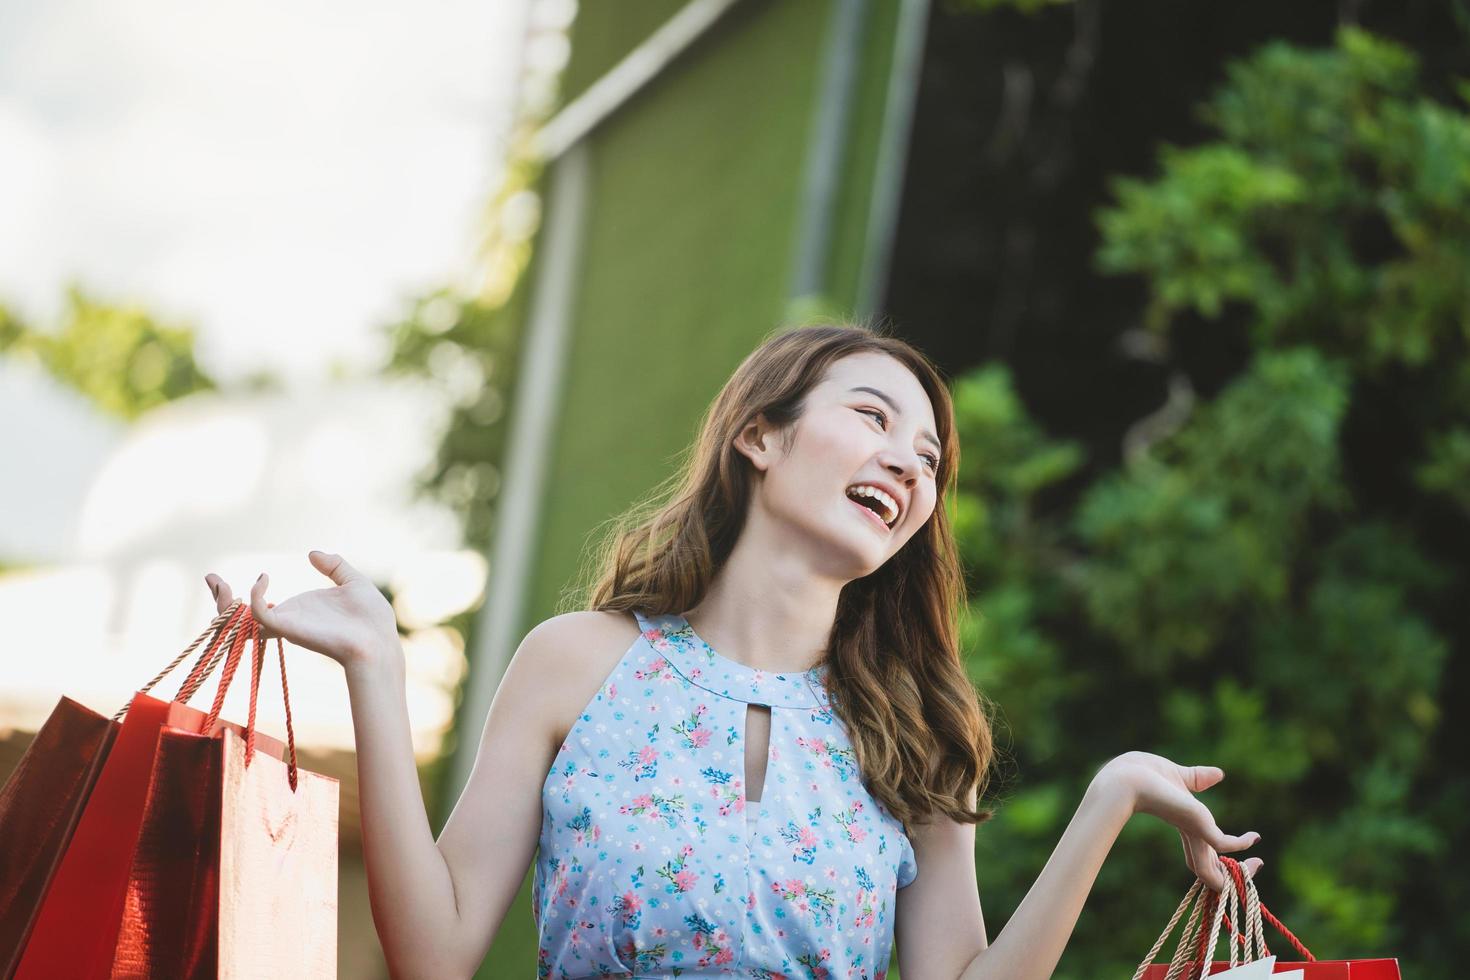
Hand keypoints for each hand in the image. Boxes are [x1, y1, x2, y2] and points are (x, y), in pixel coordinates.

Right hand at [204, 551, 398, 669]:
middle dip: (220, 600)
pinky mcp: (288, 627)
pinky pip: (260, 614)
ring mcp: (286, 624)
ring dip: (223, 602)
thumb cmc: (371, 618)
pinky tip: (262, 579)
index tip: (219, 578)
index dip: (239, 597)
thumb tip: (312, 553)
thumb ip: (333, 566)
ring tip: (216, 581)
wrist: (378, 638)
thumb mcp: (352, 582)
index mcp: (298, 609)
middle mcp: (287, 619)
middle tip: (211, 578)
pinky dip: (254, 596)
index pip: (258, 606)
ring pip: (240, 620)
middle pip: (240, 617)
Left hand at [1100, 751, 1262, 892]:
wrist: (1124, 776)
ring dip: (1239, 873)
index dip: (1224, 859)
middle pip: (1211, 870)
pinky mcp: (1197, 824)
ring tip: (1259, 864)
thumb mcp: (1178, 776)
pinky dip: (1240, 844)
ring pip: (1215, 872)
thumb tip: (1219, 774)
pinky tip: (1253, 838)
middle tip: (1258, 865)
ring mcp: (1194, 831)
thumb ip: (1198, 778)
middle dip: (1234, 876)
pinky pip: (1224, 844)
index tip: (1250, 845)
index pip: (1207, 853)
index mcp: (1186, 825)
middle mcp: (1191, 833)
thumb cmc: (1141, 773)